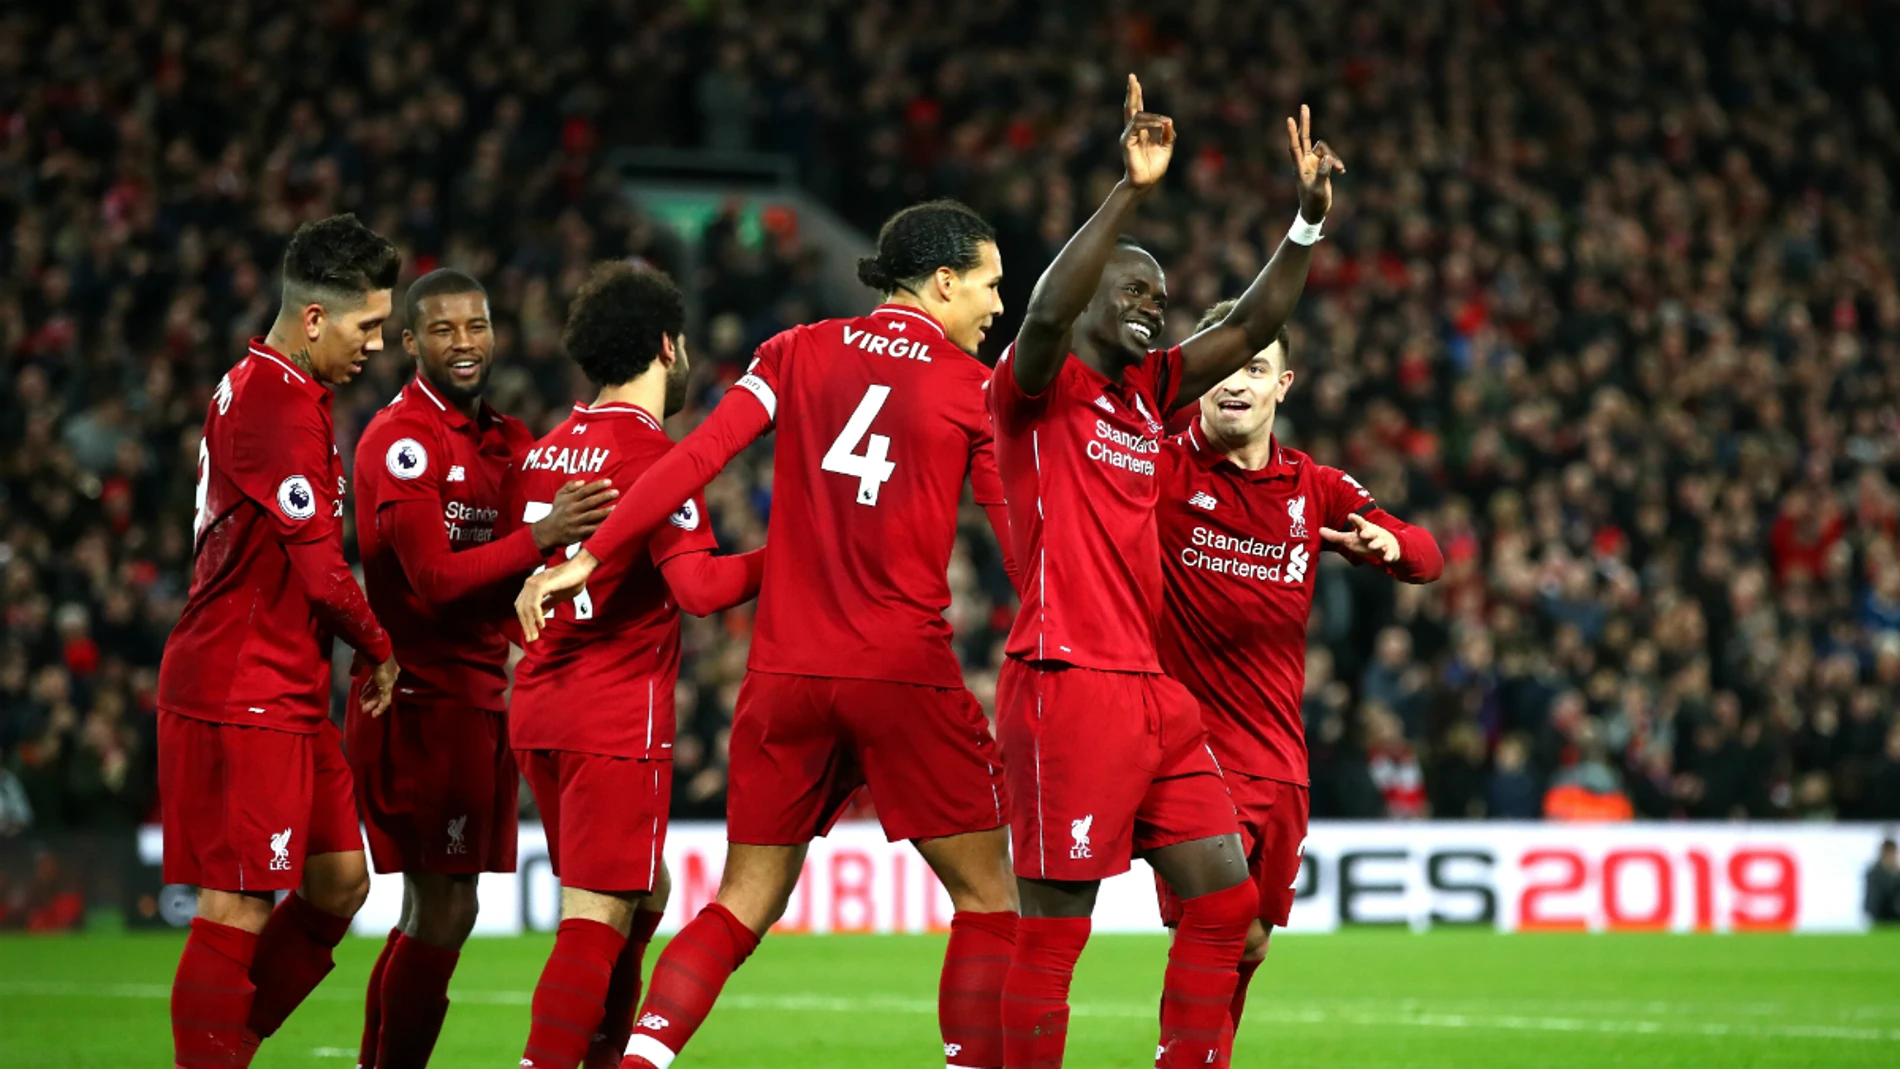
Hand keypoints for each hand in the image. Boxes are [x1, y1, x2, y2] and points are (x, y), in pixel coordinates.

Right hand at [358, 655, 398, 717]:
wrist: (375, 649)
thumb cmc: (368, 653)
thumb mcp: (359, 662)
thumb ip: (356, 669)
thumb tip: (352, 675)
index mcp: (384, 668)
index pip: (375, 681)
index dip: (367, 688)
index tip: (361, 695)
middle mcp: (389, 675)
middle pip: (378, 689)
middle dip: (369, 697)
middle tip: (361, 704)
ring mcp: (389, 681)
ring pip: (381, 695)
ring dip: (372, 703)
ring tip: (363, 709)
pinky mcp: (388, 686)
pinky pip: (385, 700)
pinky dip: (380, 708)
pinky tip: (374, 714)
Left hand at [515, 549, 598, 642]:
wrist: (581, 568)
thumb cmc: (572, 580)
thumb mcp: (557, 596)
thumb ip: (547, 604)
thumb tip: (539, 615)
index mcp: (531, 585)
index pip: (522, 606)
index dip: (525, 620)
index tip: (531, 632)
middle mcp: (529, 583)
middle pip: (521, 609)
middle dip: (526, 625)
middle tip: (531, 638)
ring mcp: (534, 583)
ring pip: (526, 608)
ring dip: (530, 624)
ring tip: (535, 635)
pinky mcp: (541, 585)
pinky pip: (534, 605)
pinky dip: (537, 616)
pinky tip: (542, 624)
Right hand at [532, 479, 616, 550]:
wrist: (548, 532)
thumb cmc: (557, 512)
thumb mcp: (559, 496)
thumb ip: (569, 486)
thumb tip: (583, 481)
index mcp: (569, 500)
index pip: (585, 490)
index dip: (597, 486)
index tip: (609, 482)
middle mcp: (572, 510)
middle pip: (590, 502)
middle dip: (604, 497)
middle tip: (616, 492)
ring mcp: (575, 522)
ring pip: (592, 516)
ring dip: (605, 512)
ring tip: (617, 508)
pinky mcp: (578, 534)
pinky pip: (591, 530)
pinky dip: (601, 527)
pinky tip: (611, 524)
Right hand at [1121, 74, 1175, 192]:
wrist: (1146, 182)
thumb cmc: (1154, 167)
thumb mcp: (1167, 148)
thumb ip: (1168, 135)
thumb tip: (1168, 121)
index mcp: (1141, 130)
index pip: (1138, 109)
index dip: (1136, 95)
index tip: (1134, 80)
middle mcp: (1133, 131)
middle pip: (1131, 107)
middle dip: (1132, 92)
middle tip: (1132, 77)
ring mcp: (1128, 136)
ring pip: (1136, 116)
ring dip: (1152, 116)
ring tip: (1164, 122)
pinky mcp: (1127, 143)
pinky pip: (1136, 127)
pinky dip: (1149, 123)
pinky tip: (1159, 124)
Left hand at [1285, 104, 1345, 222]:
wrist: (1314, 212)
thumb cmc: (1314, 203)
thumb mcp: (1319, 190)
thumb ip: (1323, 174)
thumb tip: (1327, 159)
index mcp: (1299, 167)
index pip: (1294, 146)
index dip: (1292, 133)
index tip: (1289, 119)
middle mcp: (1305, 161)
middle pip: (1305, 137)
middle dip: (1306, 122)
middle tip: (1304, 106)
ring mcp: (1313, 162)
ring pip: (1324, 149)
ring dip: (1334, 157)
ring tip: (1341, 170)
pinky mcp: (1320, 165)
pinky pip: (1330, 157)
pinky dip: (1336, 162)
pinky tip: (1342, 172)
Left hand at [1321, 513, 1399, 562]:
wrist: (1388, 544)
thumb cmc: (1365, 540)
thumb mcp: (1350, 538)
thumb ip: (1335, 536)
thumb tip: (1319, 530)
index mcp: (1363, 530)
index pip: (1359, 523)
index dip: (1355, 520)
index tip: (1350, 515)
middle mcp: (1373, 535)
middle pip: (1370, 532)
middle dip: (1367, 532)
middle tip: (1363, 533)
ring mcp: (1382, 543)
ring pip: (1380, 542)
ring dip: (1376, 544)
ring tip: (1372, 546)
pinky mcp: (1389, 552)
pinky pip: (1390, 554)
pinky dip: (1389, 556)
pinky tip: (1387, 559)